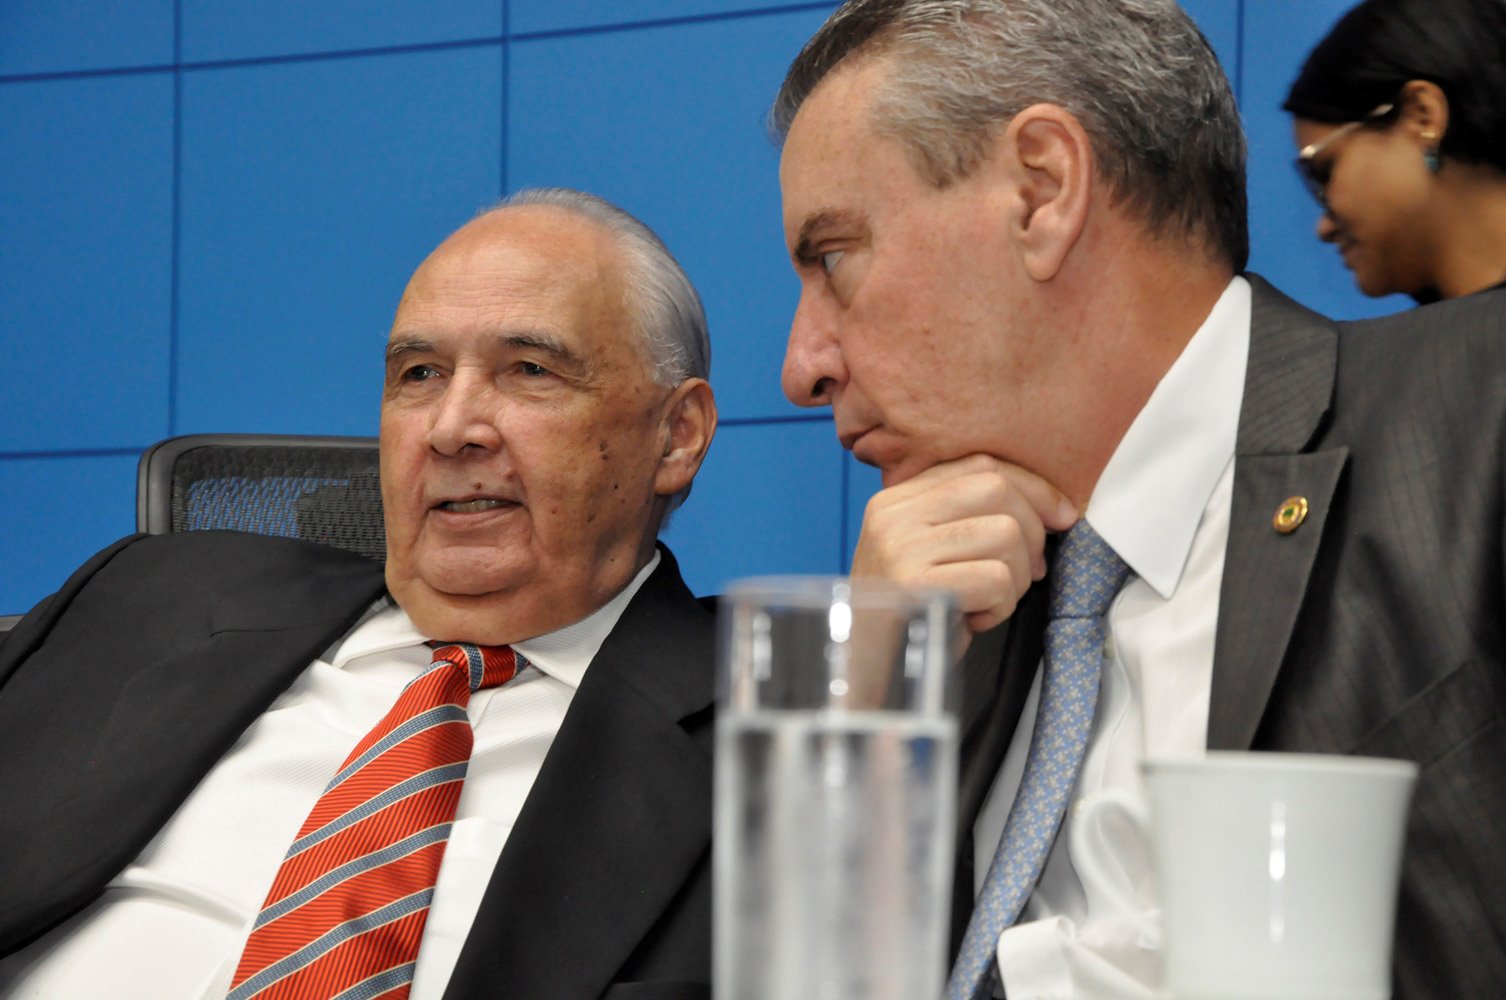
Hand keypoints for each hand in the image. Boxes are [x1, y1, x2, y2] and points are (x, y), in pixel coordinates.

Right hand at [850, 454, 1077, 633]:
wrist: (867, 671)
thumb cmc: (913, 615)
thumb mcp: (933, 554)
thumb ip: (971, 519)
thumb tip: (1056, 511)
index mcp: (897, 499)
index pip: (980, 465)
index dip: (1033, 488)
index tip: (1062, 516)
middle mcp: (894, 515)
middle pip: (997, 490)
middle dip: (1032, 533)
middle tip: (1027, 572)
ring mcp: (901, 547)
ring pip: (1004, 534)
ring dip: (1017, 577)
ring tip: (990, 601)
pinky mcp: (915, 585)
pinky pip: (996, 579)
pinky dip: (1000, 607)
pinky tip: (975, 620)